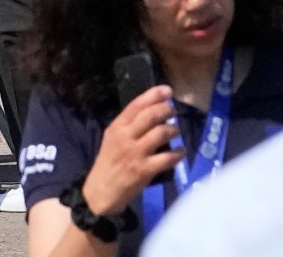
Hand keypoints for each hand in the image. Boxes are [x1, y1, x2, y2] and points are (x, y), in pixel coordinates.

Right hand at [81, 85, 182, 215]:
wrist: (100, 192)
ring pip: (160, 134)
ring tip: (177, 130)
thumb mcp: (112, 139)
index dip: (153, 95)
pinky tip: (181, 152)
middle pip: (150, 116)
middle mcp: (125, 137)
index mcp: (116, 127)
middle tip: (174, 110)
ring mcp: (135, 153)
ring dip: (173, 130)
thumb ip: (128, 127)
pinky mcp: (144, 170)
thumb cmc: (109, 163)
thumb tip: (153, 113)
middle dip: (166, 110)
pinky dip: (178, 153)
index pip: (136, 105)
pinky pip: (166, 158)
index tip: (167, 90)